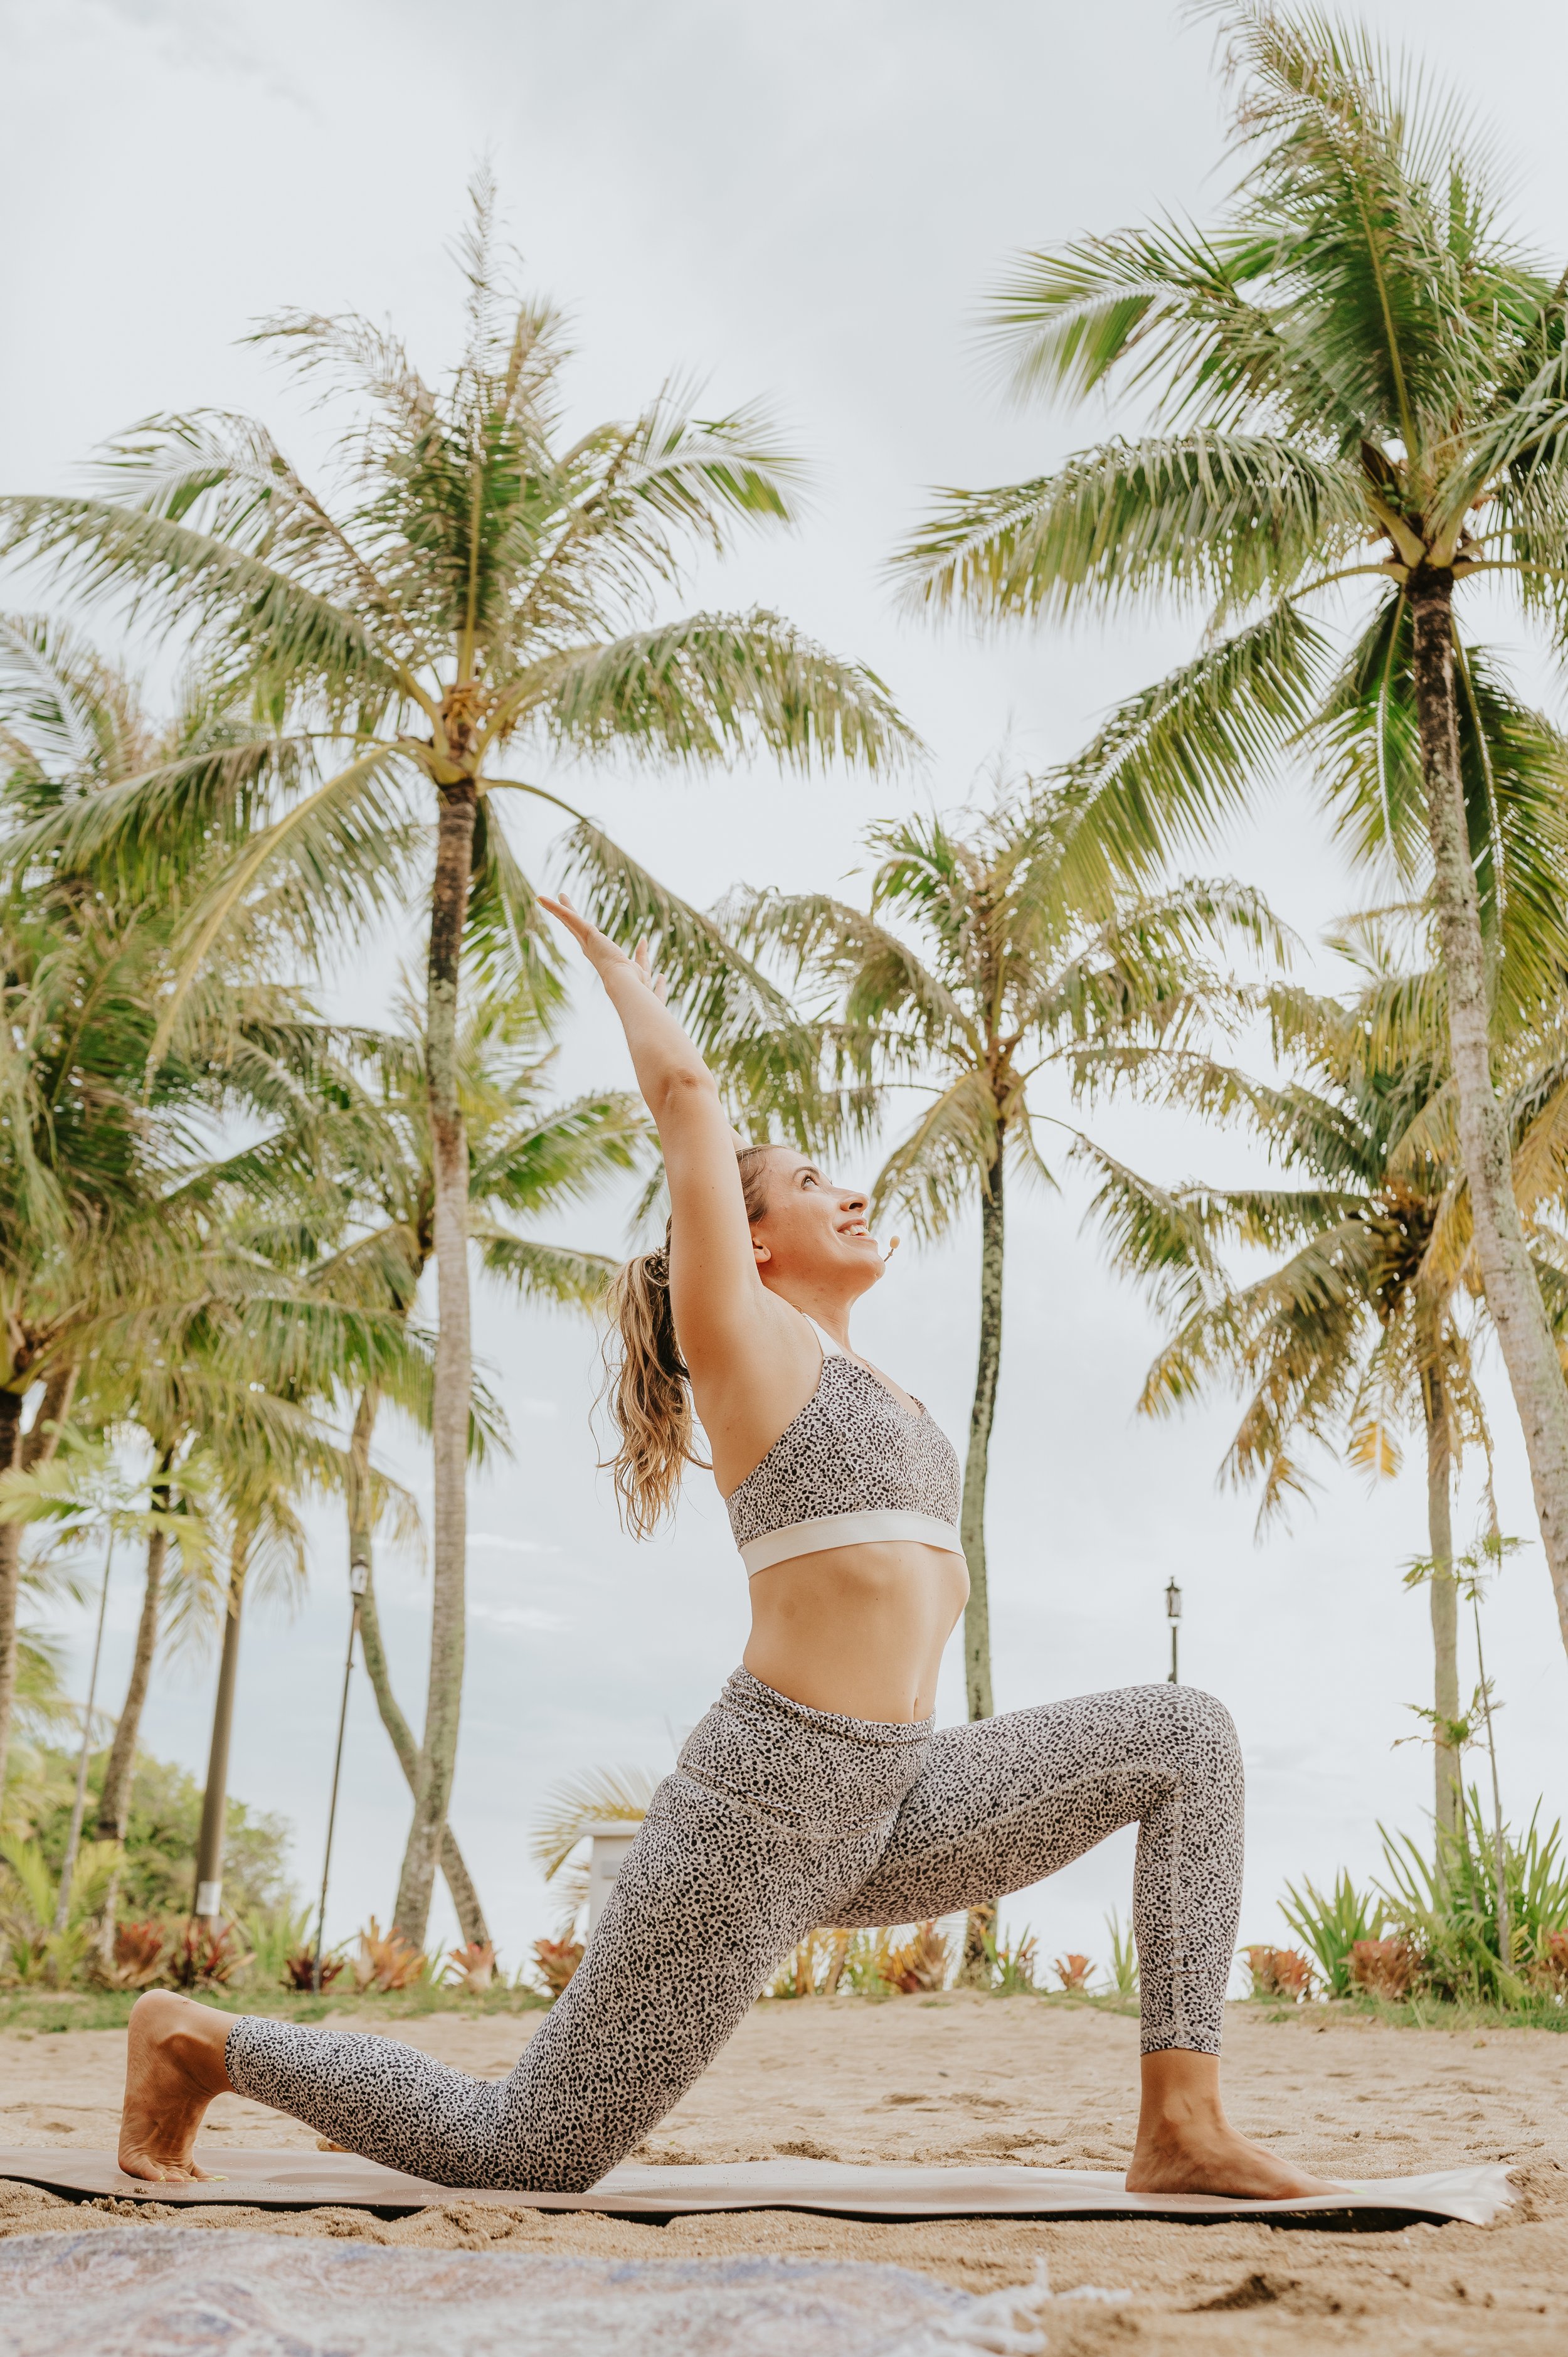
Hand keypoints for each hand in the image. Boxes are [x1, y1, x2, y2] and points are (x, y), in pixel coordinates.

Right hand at [538, 892, 667, 1001]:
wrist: (625, 983)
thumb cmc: (634, 981)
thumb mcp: (640, 963)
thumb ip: (641, 953)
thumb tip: (644, 941)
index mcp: (599, 954)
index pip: (586, 936)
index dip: (579, 926)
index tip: (576, 918)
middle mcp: (589, 948)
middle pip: (574, 926)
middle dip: (565, 913)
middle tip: (560, 899)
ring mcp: (585, 941)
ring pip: (569, 920)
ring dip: (557, 908)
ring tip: (543, 898)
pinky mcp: (586, 933)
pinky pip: (569, 917)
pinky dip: (556, 908)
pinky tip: (544, 899)